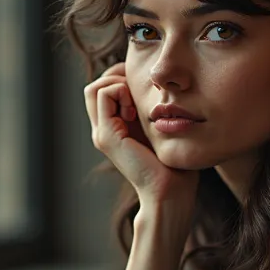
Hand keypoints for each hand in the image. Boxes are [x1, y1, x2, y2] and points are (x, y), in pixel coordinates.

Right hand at [84, 63, 198, 210]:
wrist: (171, 191)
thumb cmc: (175, 163)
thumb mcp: (161, 127)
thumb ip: (152, 109)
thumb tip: (158, 85)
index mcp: (115, 127)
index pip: (104, 87)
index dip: (122, 78)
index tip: (144, 90)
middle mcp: (103, 130)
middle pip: (95, 86)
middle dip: (118, 78)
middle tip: (140, 95)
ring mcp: (102, 133)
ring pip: (94, 88)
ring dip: (117, 85)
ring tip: (136, 106)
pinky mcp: (106, 136)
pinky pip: (103, 95)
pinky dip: (120, 92)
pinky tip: (136, 111)